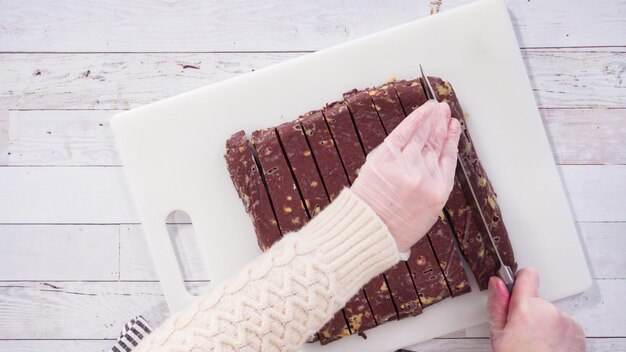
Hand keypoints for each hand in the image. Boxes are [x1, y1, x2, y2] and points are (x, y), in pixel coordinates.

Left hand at [351, 101, 460, 251]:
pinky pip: (404, 133)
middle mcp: (426, 176)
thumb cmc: (395, 229)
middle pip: (435, 143)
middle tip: (444, 111)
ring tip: (434, 108)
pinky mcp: (386, 159)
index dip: (451, 139)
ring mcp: (407, 166)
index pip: (448, 157)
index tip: (453, 127)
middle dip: (440, 125)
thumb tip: (433, 169)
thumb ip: (432, 190)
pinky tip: (422, 111)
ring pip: (421, 136)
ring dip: (430, 119)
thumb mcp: (426, 214)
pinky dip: (414, 120)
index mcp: (439, 191)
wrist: (369, 233)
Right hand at [488, 268, 585, 351]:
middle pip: (537, 300)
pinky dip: (557, 334)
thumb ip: (497, 304)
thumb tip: (497, 282)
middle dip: (529, 311)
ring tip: (536, 344)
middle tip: (521, 332)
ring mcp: (565, 320)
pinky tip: (548, 347)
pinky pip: (564, 325)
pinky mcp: (578, 332)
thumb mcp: (497, 335)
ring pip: (550, 313)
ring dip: (544, 324)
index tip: (515, 290)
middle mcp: (548, 309)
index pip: (527, 275)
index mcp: (526, 307)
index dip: (519, 281)